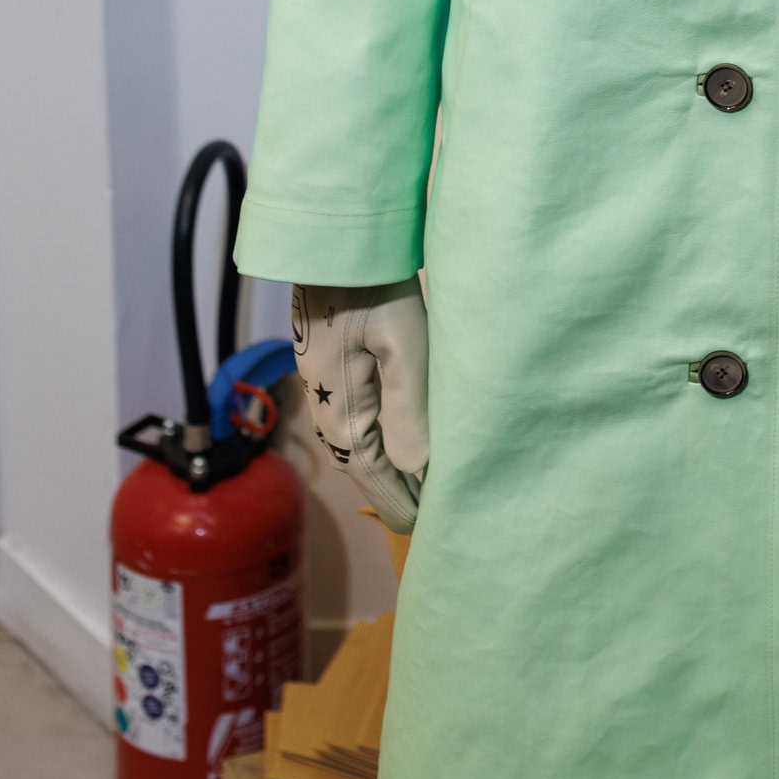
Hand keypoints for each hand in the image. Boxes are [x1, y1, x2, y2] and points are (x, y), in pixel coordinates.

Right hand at [290, 278, 429, 533]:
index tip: (443, 528)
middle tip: (450, 508)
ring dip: (397, 472)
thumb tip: (420, 469)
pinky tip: (411, 445)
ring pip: (365, 455)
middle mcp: (330, 420)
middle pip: (371, 476)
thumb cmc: (374, 292)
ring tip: (436, 485)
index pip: (380, 483)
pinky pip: (362, 431)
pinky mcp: (335, 382)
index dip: (412, 507)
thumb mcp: (402, 345)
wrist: (335, 250)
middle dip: (406, 494)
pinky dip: (387, 447)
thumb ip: (410, 409)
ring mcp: (329, 401)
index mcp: (345, 419)